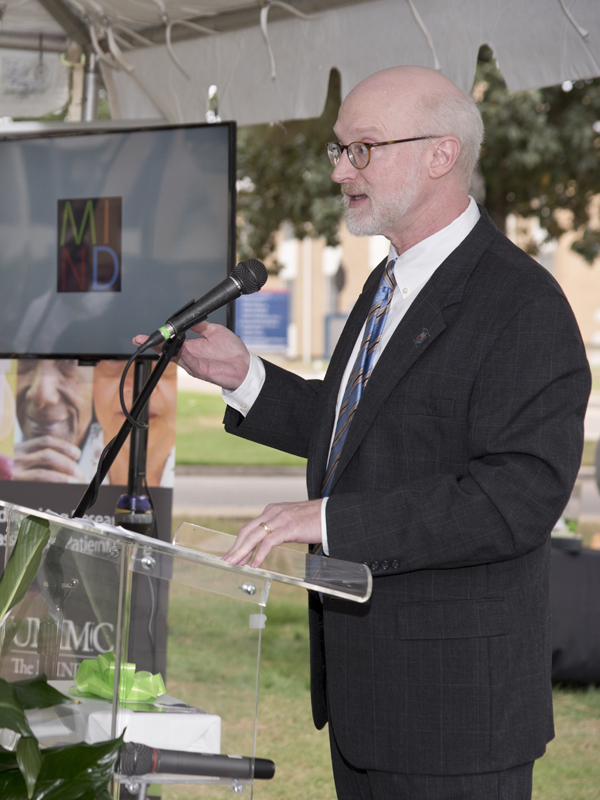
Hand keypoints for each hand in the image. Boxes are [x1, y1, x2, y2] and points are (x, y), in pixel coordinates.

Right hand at [13, 436, 83, 482]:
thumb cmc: (3, 472)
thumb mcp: (14, 460)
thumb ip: (31, 459)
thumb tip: (64, 465)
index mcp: (17, 449)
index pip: (45, 442)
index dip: (65, 447)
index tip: (77, 454)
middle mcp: (15, 457)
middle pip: (49, 455)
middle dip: (69, 465)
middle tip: (80, 475)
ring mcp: (13, 472)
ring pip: (45, 469)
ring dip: (65, 476)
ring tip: (75, 482)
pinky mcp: (14, 484)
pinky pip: (39, 481)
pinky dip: (55, 483)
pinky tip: (63, 487)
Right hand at [133, 321, 249, 390]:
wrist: (245, 366)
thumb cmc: (232, 352)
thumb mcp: (214, 331)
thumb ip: (200, 325)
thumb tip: (190, 317)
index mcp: (192, 347)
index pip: (171, 342)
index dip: (159, 337)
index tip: (145, 335)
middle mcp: (190, 357)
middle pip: (168, 350)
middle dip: (154, 345)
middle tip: (140, 339)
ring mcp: (194, 364)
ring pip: (175, 356)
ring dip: (165, 349)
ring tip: (155, 341)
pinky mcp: (201, 371)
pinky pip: (190, 362)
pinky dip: (183, 355)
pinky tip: (179, 348)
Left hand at [223, 499, 322, 567]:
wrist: (332, 515)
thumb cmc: (315, 520)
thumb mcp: (292, 521)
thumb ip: (279, 528)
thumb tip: (269, 543)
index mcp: (273, 510)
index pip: (250, 527)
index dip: (239, 541)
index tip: (232, 554)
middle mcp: (273, 512)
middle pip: (247, 531)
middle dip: (235, 548)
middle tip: (226, 561)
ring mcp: (280, 519)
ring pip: (254, 536)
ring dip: (242, 552)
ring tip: (235, 564)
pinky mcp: (288, 528)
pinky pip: (268, 542)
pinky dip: (259, 554)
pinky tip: (255, 564)